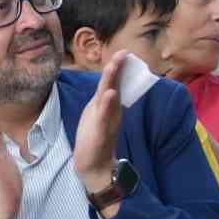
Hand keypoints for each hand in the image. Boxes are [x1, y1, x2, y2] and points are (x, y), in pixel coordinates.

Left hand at [72, 52, 128, 205]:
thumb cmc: (95, 139)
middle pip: (113, 85)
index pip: (112, 82)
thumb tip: (110, 87)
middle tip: (124, 53)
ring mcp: (107, 121)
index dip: (116, 68)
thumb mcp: (99, 116)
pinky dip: (108, 105)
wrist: (94, 165)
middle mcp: (110, 111)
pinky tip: (111, 94)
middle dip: (117, 68)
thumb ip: (105, 102)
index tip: (123, 52)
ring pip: (109, 98)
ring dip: (112, 81)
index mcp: (107, 105)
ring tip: (115, 65)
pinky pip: (105, 117)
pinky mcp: (102, 132)